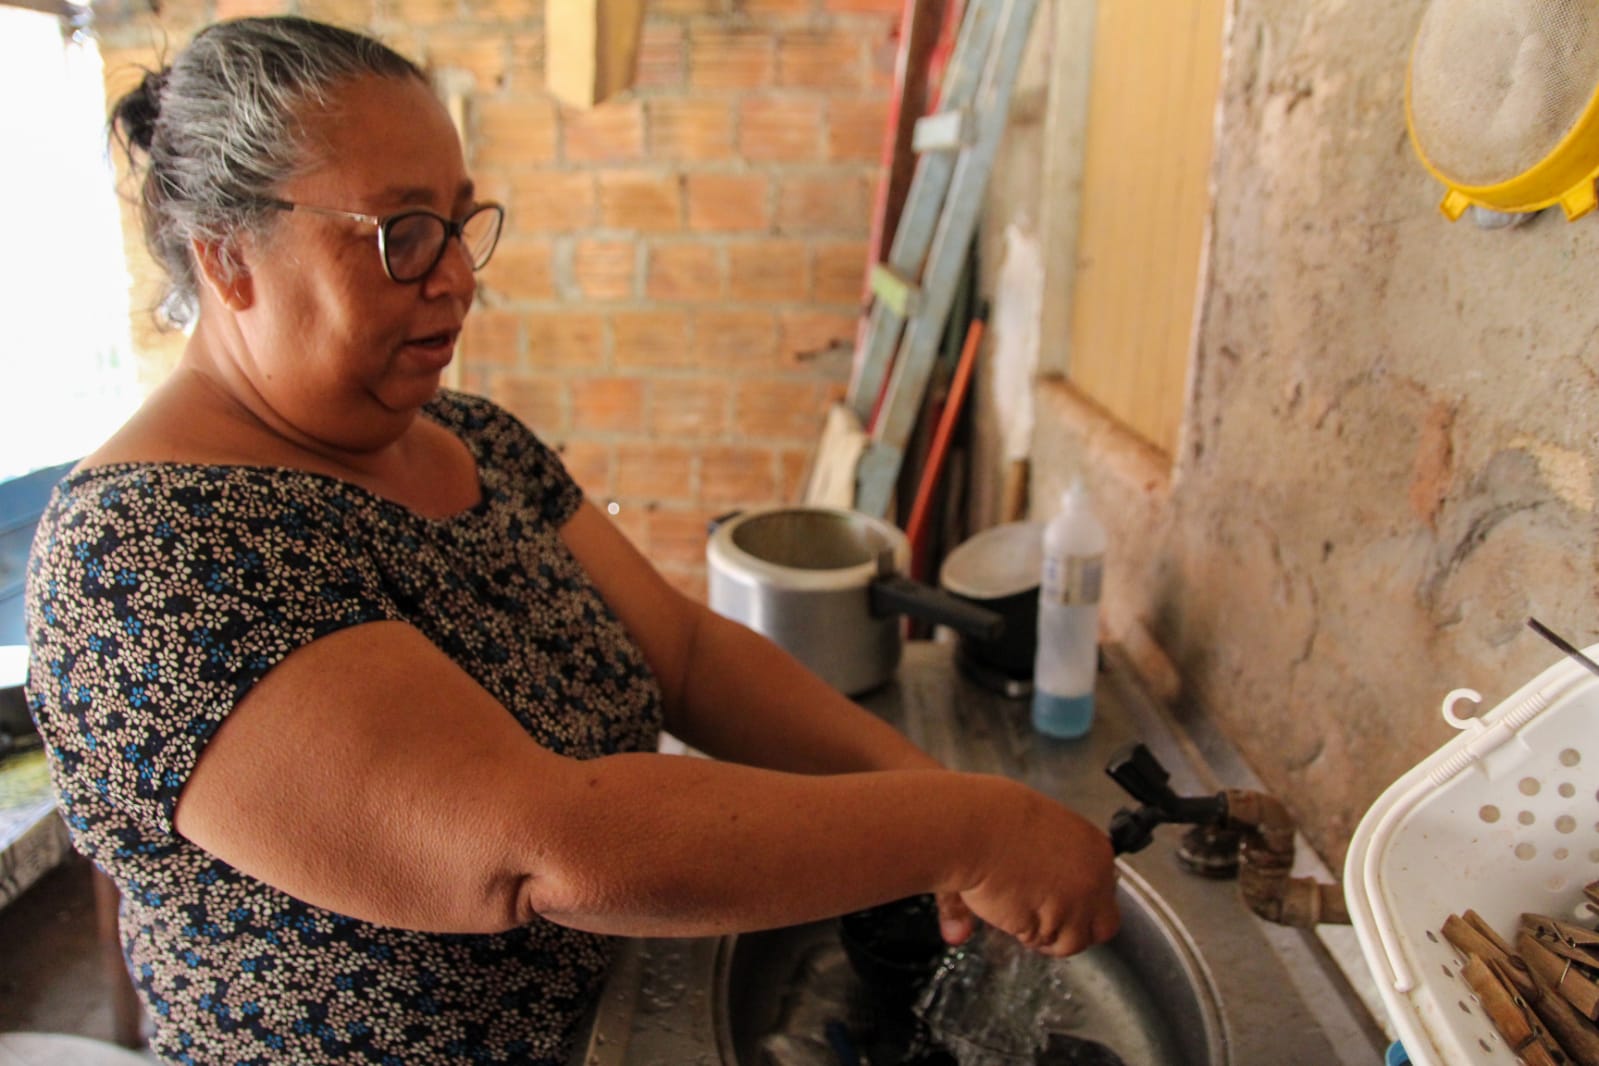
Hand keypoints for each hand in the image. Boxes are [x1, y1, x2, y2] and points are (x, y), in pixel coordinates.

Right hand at [954, 782, 1119, 956]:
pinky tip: (1010, 912)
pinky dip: (1027, 936)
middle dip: (1077, 929)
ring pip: (1073, 942)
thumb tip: (1040, 879)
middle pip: (1103, 925)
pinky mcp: (1052, 924)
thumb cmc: (993, 815)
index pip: (1103, 889)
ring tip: (1020, 913)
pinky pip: (1043, 942)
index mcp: (1095, 849)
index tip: (1060, 899)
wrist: (973, 829)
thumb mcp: (1033, 828)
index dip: (1079, 898)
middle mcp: (1094, 878)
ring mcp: (1076, 905)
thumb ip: (1044, 859)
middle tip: (1048, 921)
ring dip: (1048, 935)